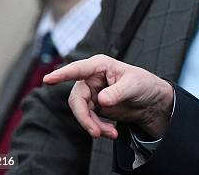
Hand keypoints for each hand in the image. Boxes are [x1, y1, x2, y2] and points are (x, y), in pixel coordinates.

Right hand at [43, 54, 173, 139]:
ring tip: (110, 133)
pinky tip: (110, 132)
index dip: (62, 74)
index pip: (78, 69)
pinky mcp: (94, 106)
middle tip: (95, 132)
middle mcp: (91, 78)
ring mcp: (91, 93)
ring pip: (81, 112)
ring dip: (93, 125)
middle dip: (84, 117)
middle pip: (76, 99)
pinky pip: (88, 119)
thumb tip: (100, 101)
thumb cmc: (144, 84)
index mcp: (99, 65)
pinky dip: (97, 128)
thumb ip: (117, 92)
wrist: (151, 101)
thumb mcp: (134, 85)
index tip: (48, 79)